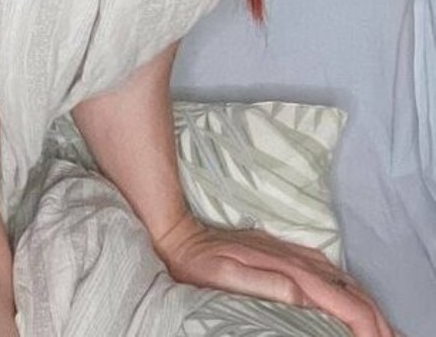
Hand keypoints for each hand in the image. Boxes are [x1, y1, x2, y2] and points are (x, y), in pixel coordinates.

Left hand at [153, 213, 393, 336]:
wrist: (180, 233)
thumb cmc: (199, 265)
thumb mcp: (226, 277)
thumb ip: (266, 285)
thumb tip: (304, 295)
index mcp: (287, 271)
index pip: (340, 300)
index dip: (364, 323)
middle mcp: (295, 260)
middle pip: (349, 289)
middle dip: (374, 316)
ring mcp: (290, 254)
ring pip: (342, 279)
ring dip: (365, 303)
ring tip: (379, 326)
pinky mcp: (283, 252)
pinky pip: (328, 271)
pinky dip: (347, 288)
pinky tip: (349, 295)